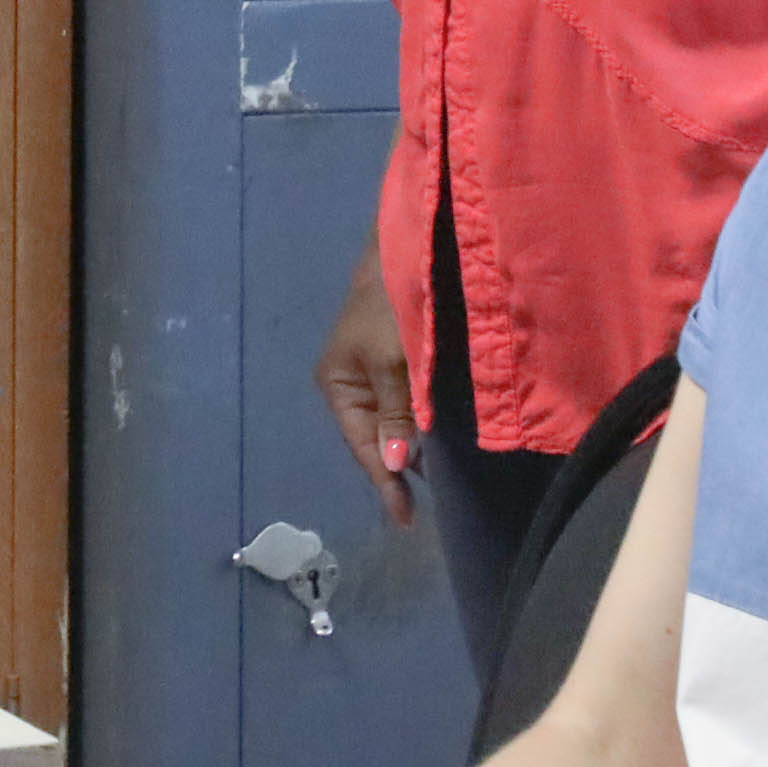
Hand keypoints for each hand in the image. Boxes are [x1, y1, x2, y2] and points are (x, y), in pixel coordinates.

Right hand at [316, 241, 418, 527]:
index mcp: (337, 385)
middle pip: (371, 439)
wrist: (405, 246)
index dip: (385, 483)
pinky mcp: (388, 358)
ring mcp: (366, 370)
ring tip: (430, 483)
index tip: (406, 520)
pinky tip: (429, 441)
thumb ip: (397, 414)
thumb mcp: (394, 362)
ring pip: (386, 423)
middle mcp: (347, 383)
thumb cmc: (392, 306)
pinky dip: (412, 426)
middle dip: (393, 470)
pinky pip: (398, 405)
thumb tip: (396, 463)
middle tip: (419, 508)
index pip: (363, 446)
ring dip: (407, 449)